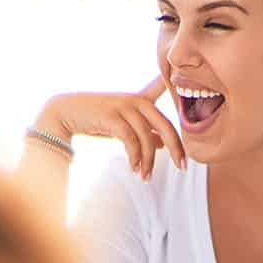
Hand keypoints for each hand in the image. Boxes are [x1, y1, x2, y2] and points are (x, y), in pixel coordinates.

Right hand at [36, 77, 184, 180]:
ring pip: (147, 137)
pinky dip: (135, 157)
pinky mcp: (113, 117)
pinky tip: (134, 169)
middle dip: (177, 148)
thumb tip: (163, 144)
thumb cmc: (95, 118)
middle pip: (166, 125)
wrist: (65, 112)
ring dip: (149, 161)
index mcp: (140, 99)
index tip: (197, 86)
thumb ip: (144, 131)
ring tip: (146, 177)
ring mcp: (125, 107)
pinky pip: (131, 140)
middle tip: (183, 167)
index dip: (178, 87)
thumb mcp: (123, 123)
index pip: (163, 88)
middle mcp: (136, 100)